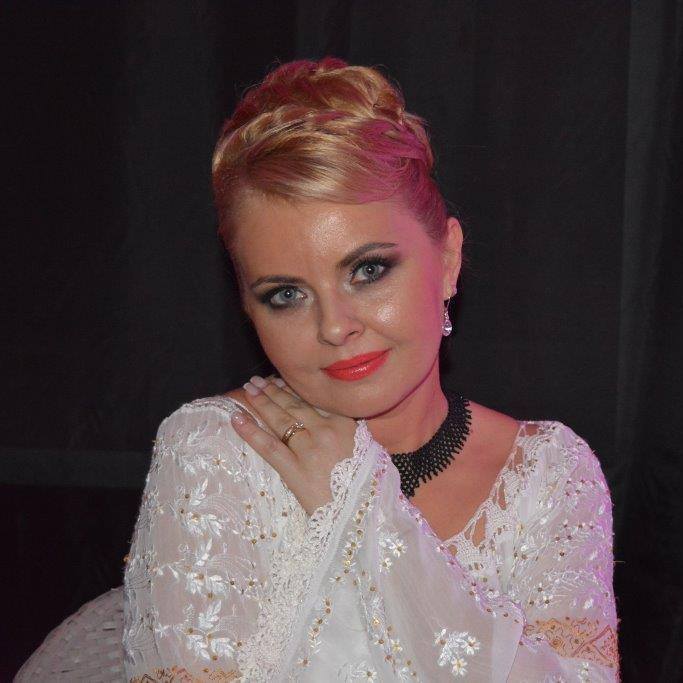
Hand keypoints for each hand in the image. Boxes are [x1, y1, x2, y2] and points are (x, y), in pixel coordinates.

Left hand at [230, 375, 357, 515]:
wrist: (361, 513)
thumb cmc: (366, 482)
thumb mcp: (365, 446)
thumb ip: (347, 428)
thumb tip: (328, 413)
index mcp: (345, 423)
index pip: (313, 399)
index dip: (293, 388)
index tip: (279, 380)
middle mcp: (326, 431)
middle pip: (294, 405)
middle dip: (273, 390)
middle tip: (257, 380)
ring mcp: (308, 449)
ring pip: (281, 419)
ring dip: (262, 402)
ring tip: (249, 389)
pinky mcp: (294, 470)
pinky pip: (268, 446)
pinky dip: (251, 431)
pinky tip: (237, 418)